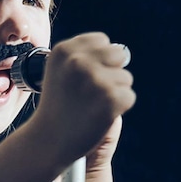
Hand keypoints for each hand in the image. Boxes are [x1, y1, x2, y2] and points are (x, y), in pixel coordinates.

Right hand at [28, 32, 134, 166]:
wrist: (50, 141)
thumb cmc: (60, 105)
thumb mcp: (61, 70)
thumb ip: (85, 54)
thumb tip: (123, 52)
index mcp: (65, 50)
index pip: (102, 40)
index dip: (99, 60)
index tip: (84, 78)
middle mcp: (78, 62)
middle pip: (118, 55)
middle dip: (112, 72)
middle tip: (92, 93)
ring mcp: (95, 80)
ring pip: (126, 78)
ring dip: (115, 93)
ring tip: (92, 106)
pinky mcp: (110, 100)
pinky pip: (129, 97)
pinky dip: (120, 108)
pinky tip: (101, 115)